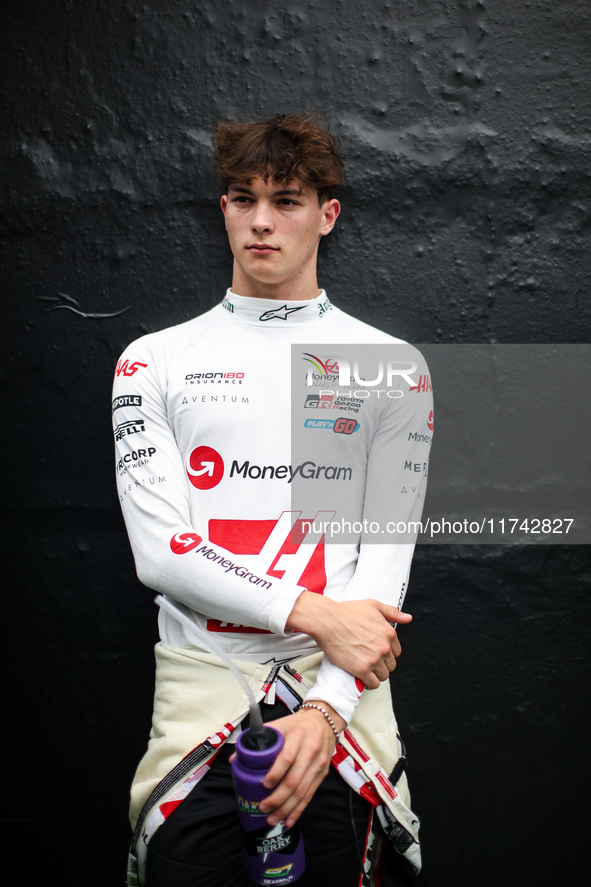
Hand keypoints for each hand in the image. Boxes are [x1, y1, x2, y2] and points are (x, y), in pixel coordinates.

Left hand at [256, 702, 345, 827]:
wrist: (324, 721)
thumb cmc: (297, 724)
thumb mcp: (278, 725)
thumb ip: (257, 740)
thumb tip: (235, 759)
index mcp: (297, 736)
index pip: (287, 758)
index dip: (275, 773)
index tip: (263, 784)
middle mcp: (310, 751)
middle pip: (294, 780)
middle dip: (277, 798)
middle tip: (263, 808)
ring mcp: (318, 765)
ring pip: (302, 791)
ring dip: (286, 808)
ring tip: (272, 819)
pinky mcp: (322, 774)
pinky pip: (310, 795)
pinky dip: (299, 810)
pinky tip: (289, 820)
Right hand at [286, 593, 410, 689]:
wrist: (327, 620)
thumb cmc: (347, 612)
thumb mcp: (373, 606)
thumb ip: (392, 612)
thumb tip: (408, 618)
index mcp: (389, 633)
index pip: (396, 652)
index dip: (386, 653)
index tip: (376, 652)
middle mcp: (384, 647)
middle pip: (390, 665)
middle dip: (381, 664)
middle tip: (369, 660)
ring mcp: (374, 660)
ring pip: (383, 676)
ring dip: (375, 674)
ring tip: (366, 669)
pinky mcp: (362, 670)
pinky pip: (373, 684)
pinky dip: (369, 683)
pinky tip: (362, 677)